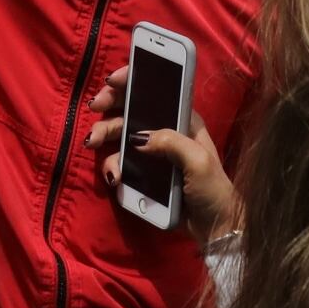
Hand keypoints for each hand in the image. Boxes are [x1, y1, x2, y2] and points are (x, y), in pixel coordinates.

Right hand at [87, 66, 237, 244]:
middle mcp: (164, 131)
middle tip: (95, 110)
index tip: (112, 81)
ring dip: (104, 136)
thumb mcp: (198, 162)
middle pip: (130, 110)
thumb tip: (136, 138)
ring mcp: (151, 153)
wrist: (214, 227)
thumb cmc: (213, 189)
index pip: (156, 90)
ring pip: (120, 135)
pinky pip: (120, 162)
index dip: (132, 80)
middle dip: (109, 108)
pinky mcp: (142, 173)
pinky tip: (114, 176)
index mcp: (182, 120)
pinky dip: (111, 165)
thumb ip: (170, 143)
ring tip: (94, 144)